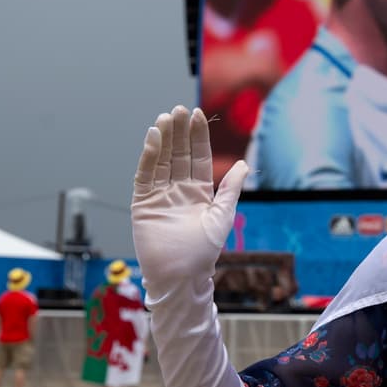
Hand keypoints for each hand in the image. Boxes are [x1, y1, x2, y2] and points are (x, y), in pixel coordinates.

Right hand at [131, 106, 247, 290]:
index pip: (198, 157)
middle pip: (178, 154)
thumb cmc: (204, 251)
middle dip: (179, 132)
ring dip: (163, 139)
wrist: (181, 276)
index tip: (197, 114)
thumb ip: (231, 189)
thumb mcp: (223, 215)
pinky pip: (145, 176)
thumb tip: (243, 165)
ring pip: (161, 161)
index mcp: (199, 192)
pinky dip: (148, 157)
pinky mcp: (143, 204)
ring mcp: (160, 195)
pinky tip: (153, 138)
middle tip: (179, 109)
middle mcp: (178, 190)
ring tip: (165, 118)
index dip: (197, 137)